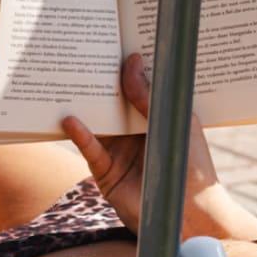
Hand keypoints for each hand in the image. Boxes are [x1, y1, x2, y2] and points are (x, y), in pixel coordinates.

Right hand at [62, 53, 241, 238]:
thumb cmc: (190, 164)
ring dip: (83, 106)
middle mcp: (134, 131)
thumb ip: (147, 96)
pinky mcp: (106, 171)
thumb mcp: (171, 121)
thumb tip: (131, 62)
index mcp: (155, 116)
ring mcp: (119, 150)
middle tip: (78, 58)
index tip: (108, 43)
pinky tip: (70, 120)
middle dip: (97, 83)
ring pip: (97, 123)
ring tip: (66, 83)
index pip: (135, 87)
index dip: (123, 68)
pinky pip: (90, 149)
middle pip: (111, 103)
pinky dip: (79, 134)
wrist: (190, 213)